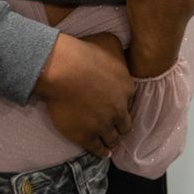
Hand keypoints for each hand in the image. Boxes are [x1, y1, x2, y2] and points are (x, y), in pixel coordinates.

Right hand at [34, 32, 135, 156]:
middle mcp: (119, 110)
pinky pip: (97, 149)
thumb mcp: (110, 41)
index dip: (123, 103)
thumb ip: (120, 51)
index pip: (130, 102)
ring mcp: (103, 125)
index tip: (117, 104)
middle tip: (114, 124)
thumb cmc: (84, 51)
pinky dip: (101, 151)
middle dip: (120, 124)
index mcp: (127, 88)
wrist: (63, 69)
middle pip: (125, 124)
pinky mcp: (86, 136)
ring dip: (111, 139)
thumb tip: (123, 54)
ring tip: (109, 141)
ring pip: (112, 138)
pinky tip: (103, 152)